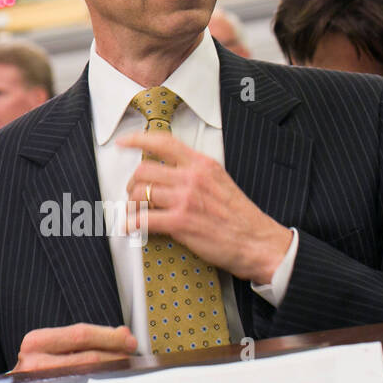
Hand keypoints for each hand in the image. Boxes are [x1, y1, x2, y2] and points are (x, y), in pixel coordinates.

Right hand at [11, 323, 136, 373]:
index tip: (127, 337)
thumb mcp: (52, 346)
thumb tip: (121, 333)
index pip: (80, 334)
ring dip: (112, 369)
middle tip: (131, 352)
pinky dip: (100, 382)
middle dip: (116, 354)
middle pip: (88, 356)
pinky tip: (109, 379)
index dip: (109, 336)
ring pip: (89, 374)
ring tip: (125, 365)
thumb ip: (81, 339)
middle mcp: (36, 362)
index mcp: (36, 342)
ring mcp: (42, 381)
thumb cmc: (36, 369)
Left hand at [119, 131, 291, 283]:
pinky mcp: (181, 222)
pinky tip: (130, 227)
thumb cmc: (241, 217)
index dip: (138, 139)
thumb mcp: (220, 181)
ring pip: (140, 193)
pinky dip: (132, 223)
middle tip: (134, 192)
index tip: (124, 142)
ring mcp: (185, 199)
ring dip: (131, 204)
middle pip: (144, 169)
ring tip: (134, 211)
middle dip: (132, 182)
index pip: (163, 142)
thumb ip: (196, 172)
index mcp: (202, 165)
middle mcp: (192, 178)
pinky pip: (144, 218)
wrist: (258, 243)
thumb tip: (169, 170)